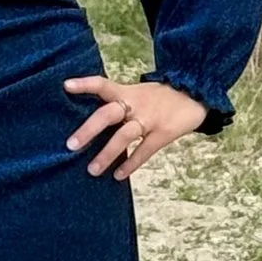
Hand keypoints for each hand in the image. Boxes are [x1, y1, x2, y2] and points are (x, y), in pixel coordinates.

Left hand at [64, 74, 206, 179]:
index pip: (103, 85)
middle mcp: (136, 105)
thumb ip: (118, 103)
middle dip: (89, 130)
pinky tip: (118, 176)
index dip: (85, 84)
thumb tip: (91, 121)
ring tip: (92, 170)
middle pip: (108, 114)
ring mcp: (150, 119)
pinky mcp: (164, 133)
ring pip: (124, 136)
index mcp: (127, 92)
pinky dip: (131, 164)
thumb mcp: (138, 93)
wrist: (196, 92)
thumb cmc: (159, 97)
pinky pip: (144, 151)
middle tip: (71, 145)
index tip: (65, 86)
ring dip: (107, 154)